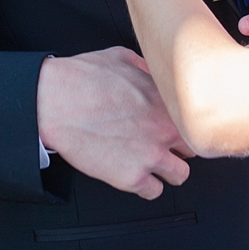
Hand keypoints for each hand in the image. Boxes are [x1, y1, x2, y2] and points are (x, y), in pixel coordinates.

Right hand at [36, 47, 194, 199]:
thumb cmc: (82, 78)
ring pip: (180, 176)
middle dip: (177, 148)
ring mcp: (150, 156)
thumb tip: (153, 71)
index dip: (180, 124)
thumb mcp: (121, 57)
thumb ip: (146, 67)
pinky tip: (133, 174)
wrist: (55, 102)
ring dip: (167, 171)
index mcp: (166, 101)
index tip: (171, 127)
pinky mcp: (131, 178)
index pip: (193, 120)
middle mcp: (164, 130)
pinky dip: (145, 187)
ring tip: (150, 164)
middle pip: (192, 149)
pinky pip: (153, 192)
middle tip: (158, 145)